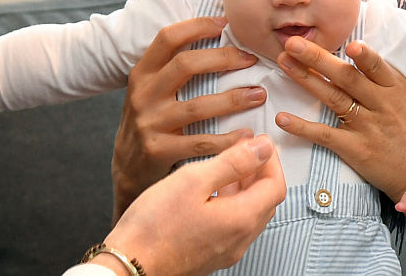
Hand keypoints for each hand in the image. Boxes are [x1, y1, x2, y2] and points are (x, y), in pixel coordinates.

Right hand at [101, 135, 285, 275]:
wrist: (129, 264)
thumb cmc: (154, 226)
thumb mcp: (194, 180)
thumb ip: (233, 162)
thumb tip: (262, 148)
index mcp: (241, 219)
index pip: (275, 186)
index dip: (270, 160)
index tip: (259, 142)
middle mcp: (239, 240)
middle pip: (266, 201)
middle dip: (260, 172)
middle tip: (246, 150)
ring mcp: (226, 251)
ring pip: (249, 213)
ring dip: (246, 188)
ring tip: (227, 165)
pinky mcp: (211, 255)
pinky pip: (233, 225)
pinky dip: (231, 203)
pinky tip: (210, 191)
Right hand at [111, 16, 266, 218]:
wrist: (127, 169)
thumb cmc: (150, 121)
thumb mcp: (151, 90)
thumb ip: (172, 68)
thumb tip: (214, 34)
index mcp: (142, 73)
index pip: (167, 38)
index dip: (197, 26)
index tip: (225, 24)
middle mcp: (143, 94)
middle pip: (185, 64)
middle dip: (224, 58)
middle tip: (251, 59)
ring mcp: (150, 123)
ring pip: (197, 105)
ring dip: (234, 99)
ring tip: (259, 95)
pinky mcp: (159, 150)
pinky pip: (200, 142)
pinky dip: (227, 139)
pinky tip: (247, 135)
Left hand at [273, 38, 405, 201]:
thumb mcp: (403, 96)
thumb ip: (379, 75)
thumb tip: (351, 48)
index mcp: (394, 87)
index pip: (376, 67)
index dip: (364, 56)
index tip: (349, 43)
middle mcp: (381, 104)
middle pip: (346, 78)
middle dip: (318, 58)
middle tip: (293, 43)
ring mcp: (367, 127)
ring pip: (333, 98)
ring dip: (305, 79)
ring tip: (284, 63)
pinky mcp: (356, 149)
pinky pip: (325, 135)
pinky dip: (302, 127)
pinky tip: (282, 118)